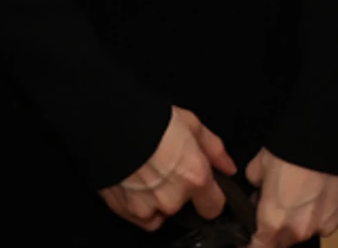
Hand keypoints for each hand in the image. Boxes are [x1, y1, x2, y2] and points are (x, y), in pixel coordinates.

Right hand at [102, 107, 234, 231]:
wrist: (109, 123)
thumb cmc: (150, 120)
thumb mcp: (191, 123)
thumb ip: (214, 149)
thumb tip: (228, 167)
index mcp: (195, 177)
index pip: (214, 207)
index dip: (210, 196)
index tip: (203, 188)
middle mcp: (174, 199)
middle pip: (184, 207)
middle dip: (179, 192)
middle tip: (167, 168)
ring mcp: (149, 208)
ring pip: (161, 213)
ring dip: (158, 199)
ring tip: (147, 173)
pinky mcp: (127, 211)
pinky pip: (141, 217)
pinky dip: (140, 205)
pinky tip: (135, 183)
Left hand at [244, 149, 337, 246]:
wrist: (326, 135)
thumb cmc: (289, 150)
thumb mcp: (258, 167)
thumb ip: (255, 188)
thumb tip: (261, 193)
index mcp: (274, 221)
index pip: (260, 247)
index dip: (255, 243)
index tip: (255, 238)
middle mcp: (300, 230)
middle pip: (286, 239)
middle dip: (282, 226)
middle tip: (285, 201)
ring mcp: (325, 225)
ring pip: (312, 229)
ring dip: (308, 217)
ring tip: (309, 191)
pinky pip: (333, 219)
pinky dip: (328, 209)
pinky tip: (326, 190)